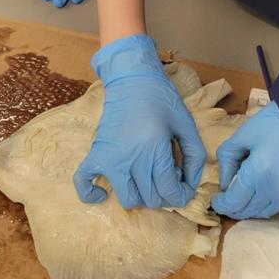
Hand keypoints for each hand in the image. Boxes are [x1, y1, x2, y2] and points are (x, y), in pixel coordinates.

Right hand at [74, 34, 206, 208]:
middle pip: (151, 198)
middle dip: (165, 194)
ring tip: (146, 180)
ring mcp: (110, 157)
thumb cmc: (161, 98)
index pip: (170, 190)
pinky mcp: (95, 153)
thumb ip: (195, 155)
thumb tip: (191, 184)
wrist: (131, 78)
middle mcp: (131, 156)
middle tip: (168, 175)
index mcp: (155, 147)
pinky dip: (92, 194)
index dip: (182, 194)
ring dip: (141, 198)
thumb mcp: (186, 123)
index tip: (184, 186)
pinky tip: (105, 193)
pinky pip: (83, 183)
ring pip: (127, 200)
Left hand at [211, 101, 278, 218]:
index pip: (234, 202)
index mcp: (258, 173)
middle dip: (235, 207)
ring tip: (248, 194)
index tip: (216, 200)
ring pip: (266, 213)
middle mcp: (276, 191)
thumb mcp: (244, 134)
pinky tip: (269, 188)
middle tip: (229, 198)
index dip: (222, 204)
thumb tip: (224, 183)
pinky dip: (272, 202)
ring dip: (253, 206)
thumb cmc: (275, 123)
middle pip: (248, 211)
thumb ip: (227, 158)